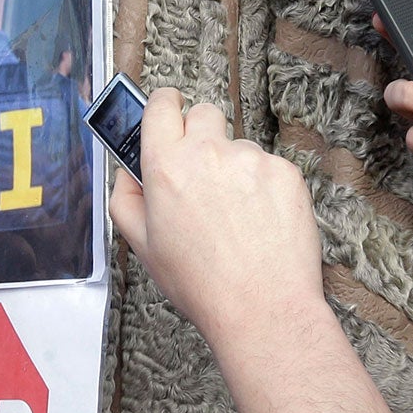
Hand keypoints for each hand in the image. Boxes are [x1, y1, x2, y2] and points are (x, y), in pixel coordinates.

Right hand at [108, 91, 327, 349]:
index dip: (164, 106)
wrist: (263, 307)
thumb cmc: (202, 284)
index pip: (161, 105)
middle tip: (201, 174)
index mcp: (167, 167)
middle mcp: (209, 153)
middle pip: (203, 113)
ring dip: (234, 167)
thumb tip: (128, 173)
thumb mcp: (144, 248)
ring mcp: (252, 160)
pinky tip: (261, 222)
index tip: (167, 112)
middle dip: (200, 134)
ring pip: (238, 146)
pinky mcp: (285, 172)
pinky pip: (269, 166)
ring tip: (236, 216)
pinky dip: (264, 186)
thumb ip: (126, 200)